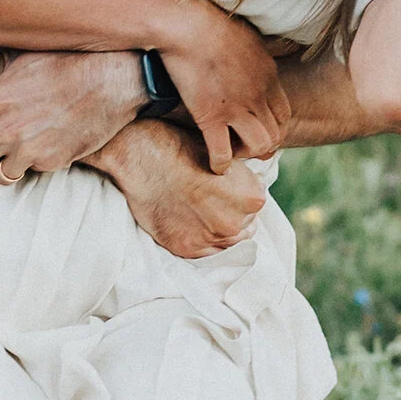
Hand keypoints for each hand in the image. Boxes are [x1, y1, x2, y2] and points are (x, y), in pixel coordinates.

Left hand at [0, 48, 141, 183]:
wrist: (110, 78)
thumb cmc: (66, 60)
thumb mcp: (21, 61)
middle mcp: (4, 131)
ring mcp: (28, 151)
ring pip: (1, 176)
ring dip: (8, 165)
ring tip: (21, 149)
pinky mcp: (52, 163)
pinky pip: (34, 172)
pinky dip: (39, 163)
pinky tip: (50, 143)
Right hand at [91, 119, 267, 259]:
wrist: (144, 158)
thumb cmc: (183, 147)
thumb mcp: (224, 154)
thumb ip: (242, 178)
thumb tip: (250, 184)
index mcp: (252, 198)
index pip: (256, 201)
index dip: (242, 193)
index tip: (228, 188)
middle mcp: (235, 223)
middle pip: (245, 223)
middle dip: (233, 212)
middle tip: (212, 199)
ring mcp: (211, 238)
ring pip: (227, 240)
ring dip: (219, 229)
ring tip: (201, 212)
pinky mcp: (187, 248)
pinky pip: (205, 251)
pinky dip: (201, 239)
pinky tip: (190, 222)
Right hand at [157, 1, 285, 172]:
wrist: (186, 24)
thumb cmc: (212, 23)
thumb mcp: (252, 34)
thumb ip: (270, 47)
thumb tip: (292, 43)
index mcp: (269, 75)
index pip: (284, 114)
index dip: (272, 126)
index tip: (256, 127)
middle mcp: (258, 95)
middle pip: (275, 134)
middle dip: (261, 144)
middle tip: (243, 144)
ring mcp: (236, 108)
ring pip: (258, 146)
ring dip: (246, 154)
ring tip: (231, 151)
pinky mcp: (211, 116)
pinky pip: (222, 152)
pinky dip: (220, 164)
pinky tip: (215, 165)